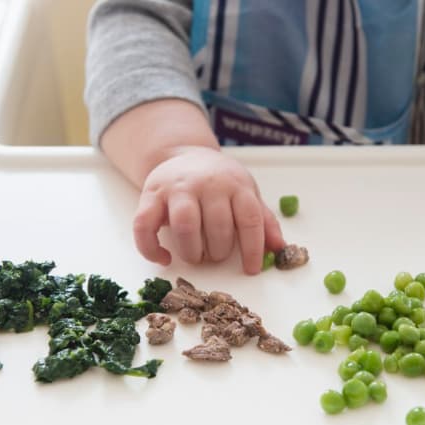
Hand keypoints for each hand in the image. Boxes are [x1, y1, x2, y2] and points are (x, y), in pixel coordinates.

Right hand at [133, 146, 284, 273]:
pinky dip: (152, 248)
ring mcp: (177, 188)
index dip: (252, 248)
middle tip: (217, 256)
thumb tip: (279, 248)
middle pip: (217, 225)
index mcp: (236, 184)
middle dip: (219, 251)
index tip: (251, 269)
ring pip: (185, 225)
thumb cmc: (220, 181)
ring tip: (196, 257)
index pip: (249, 218)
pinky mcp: (150, 195)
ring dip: (192, 251)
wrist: (184, 154)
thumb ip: (263, 219)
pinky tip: (165, 258)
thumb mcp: (246, 193)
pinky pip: (144, 225)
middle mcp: (207, 183)